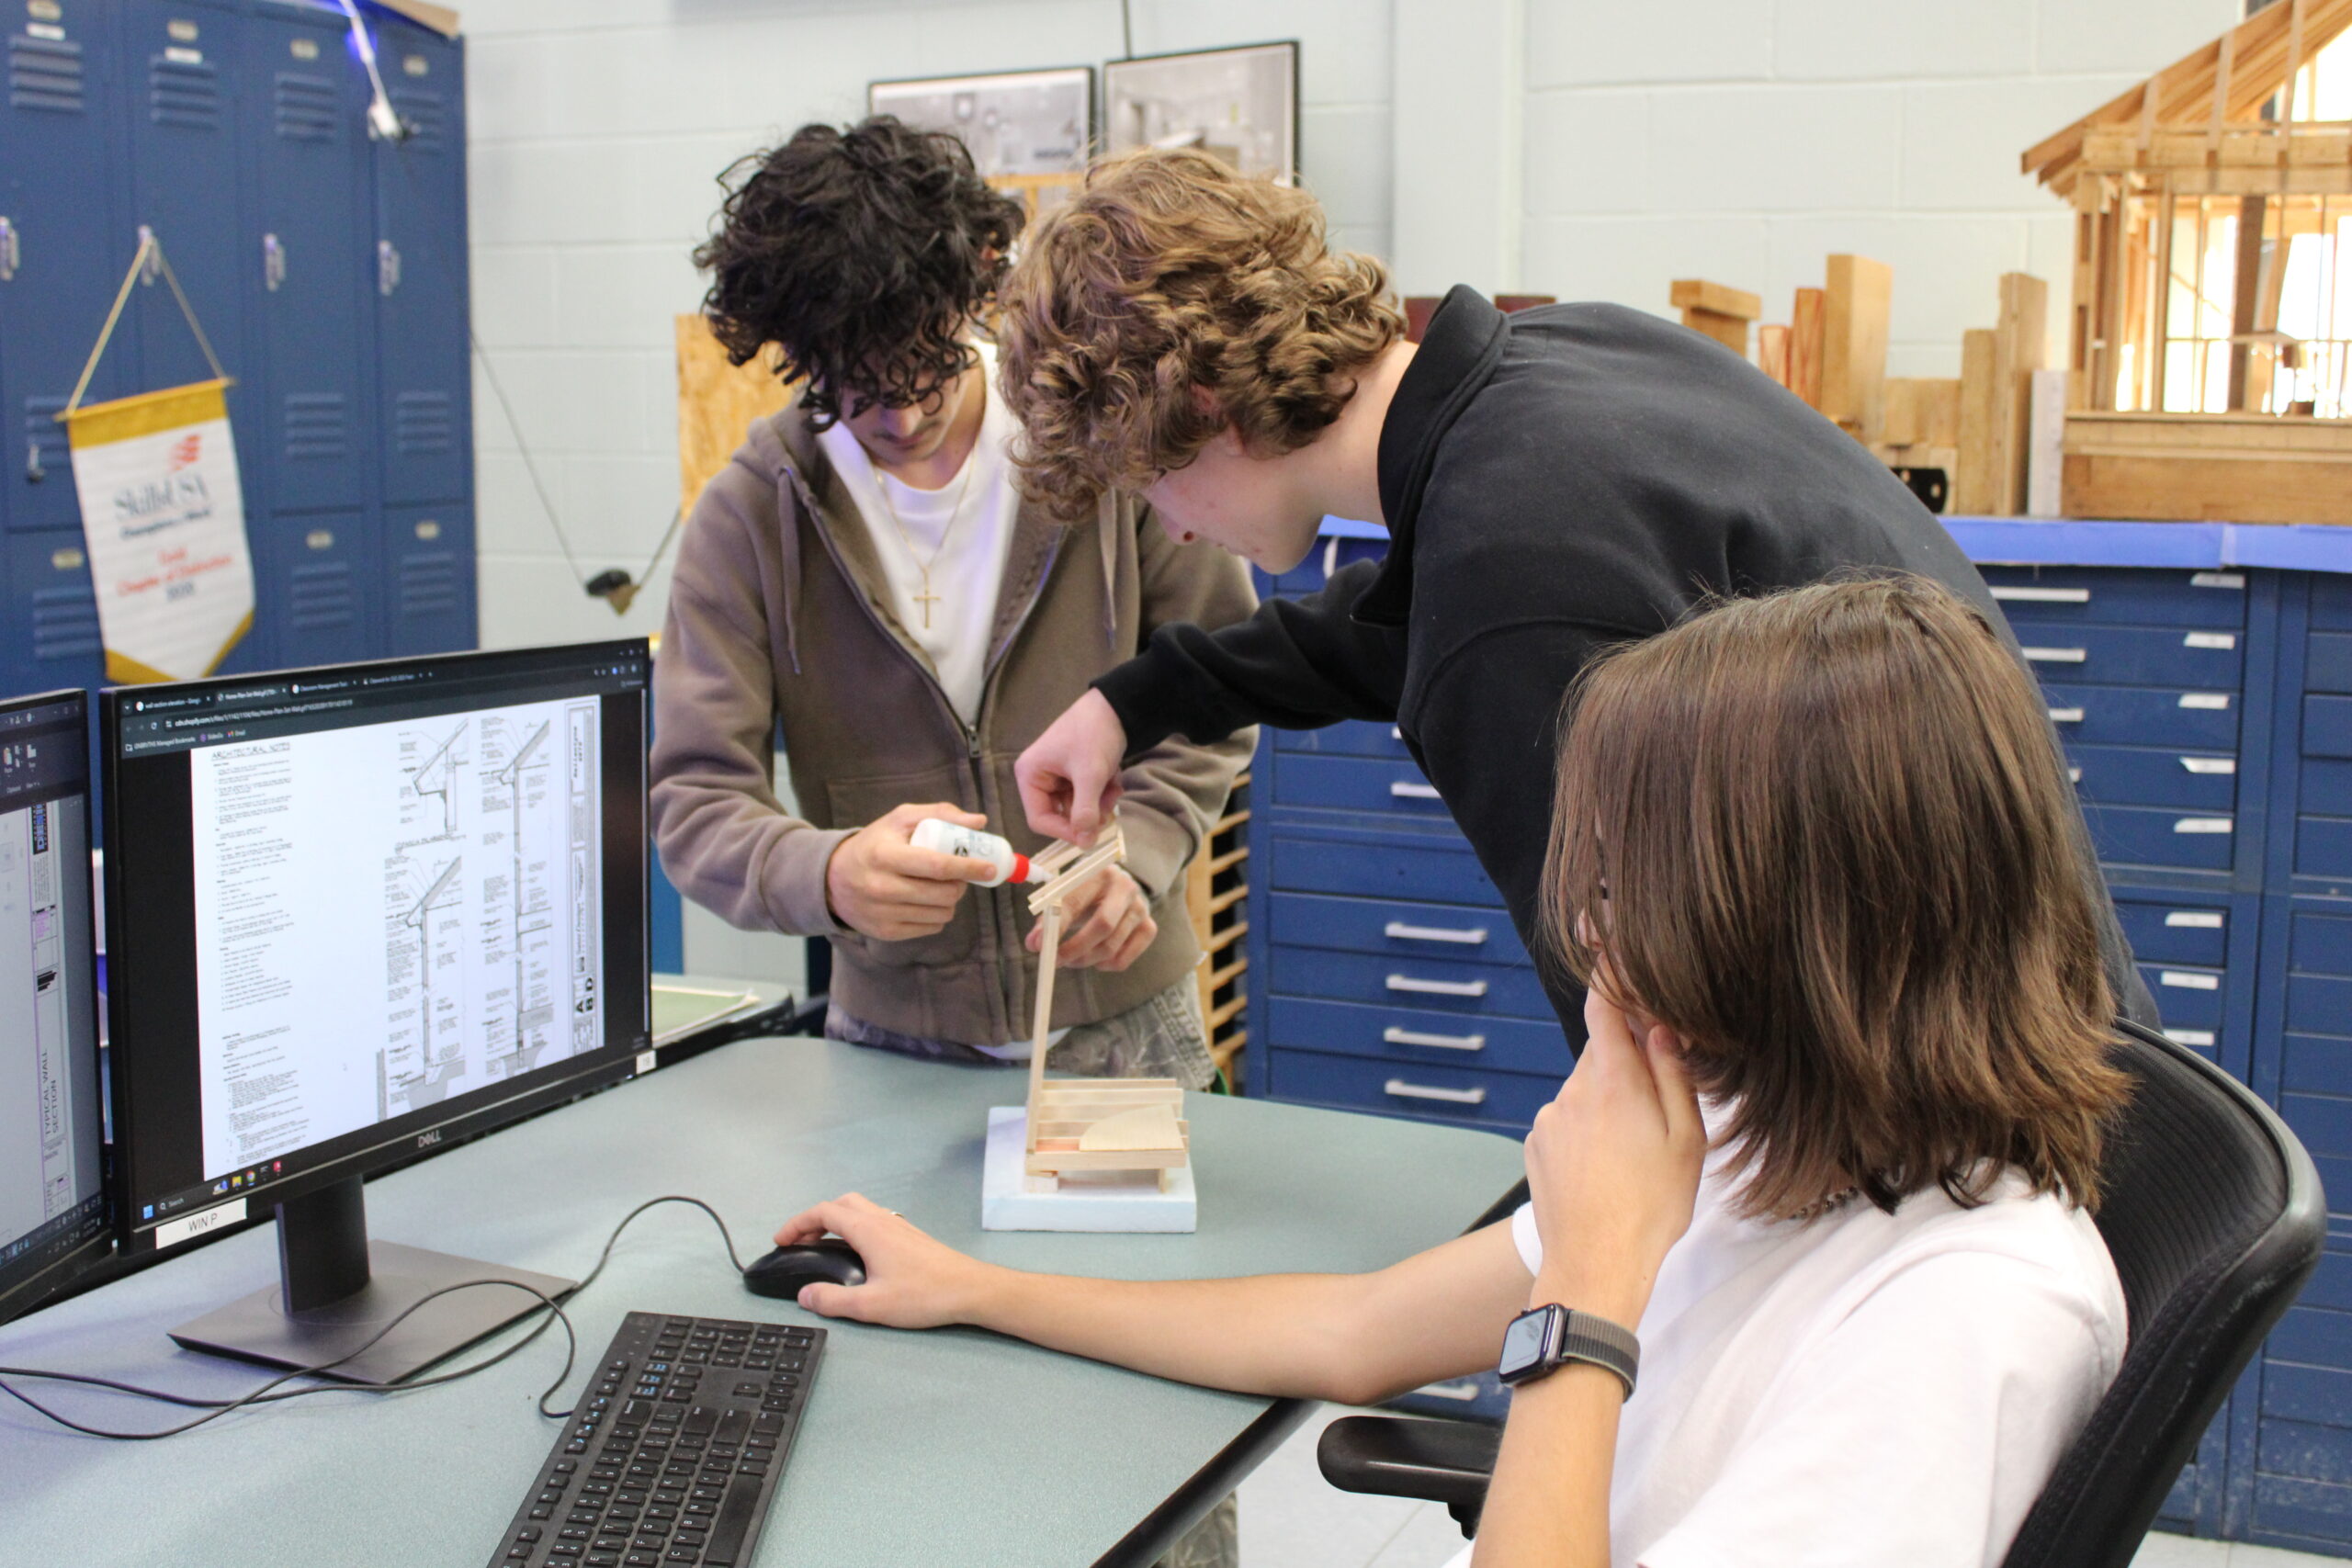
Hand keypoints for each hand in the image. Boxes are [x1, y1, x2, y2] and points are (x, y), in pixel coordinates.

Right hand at [770, 1192, 998, 1326]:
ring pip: (859, 1209)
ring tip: (823, 1247)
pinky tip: (857, 1253)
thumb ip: (833, 1301)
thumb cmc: (923, 1295)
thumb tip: (804, 1296)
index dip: (796, 1224)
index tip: (780, 1240)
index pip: (823, 1212)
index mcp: (868, 1230)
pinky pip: (874, 1219)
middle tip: (800, 1243)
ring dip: (835, 1220)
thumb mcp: (871, 1305)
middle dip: (814, 1219)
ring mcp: (899, 1225)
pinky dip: (854, 1227)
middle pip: (841, 1203)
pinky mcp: (911, 1236)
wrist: (970, 1289)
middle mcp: (883, 1220)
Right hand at [823, 802, 997, 940]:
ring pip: (941, 913)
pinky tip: (926, 900)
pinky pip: (931, 928)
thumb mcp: (901, 820)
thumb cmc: (876, 843)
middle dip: (962, 883)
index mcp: (885, 855)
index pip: (937, 866)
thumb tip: (979, 822)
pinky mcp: (885, 933)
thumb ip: (940, 814)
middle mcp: (881, 887)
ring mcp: (883, 914)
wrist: (833, 879)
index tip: (990, 867)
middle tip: (959, 874)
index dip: (968, 867)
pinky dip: (937, 914)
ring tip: (940, 886)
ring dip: (951, 900)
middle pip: (943, 893)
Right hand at [1016, 689, 1126, 844]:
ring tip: (1114, 788)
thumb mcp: (1089, 775)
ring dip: (1099, 804)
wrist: (1116, 707)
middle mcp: (1039, 777)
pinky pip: (1087, 797)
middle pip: (1060, 815)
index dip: (1063, 832)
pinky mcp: (1074, 775)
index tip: (1088, 838)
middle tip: (1108, 813)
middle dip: (1087, 815)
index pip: (1038, 818)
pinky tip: (1114, 779)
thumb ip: (1084, 810)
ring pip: (1077, 809)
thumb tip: (1084, 843)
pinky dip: (1102, 793)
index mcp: (1030, 775)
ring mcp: (1058, 777)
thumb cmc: (1094, 734)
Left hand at [1031, 865, 1155, 970]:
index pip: (1075, 902)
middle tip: (1057, 961)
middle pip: (1103, 925)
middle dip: (1075, 948)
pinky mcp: (1149, 926)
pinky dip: (1106, 965)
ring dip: (1085, 960)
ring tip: (1071, 959)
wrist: (1116, 885)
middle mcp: (1126, 887)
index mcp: (1099, 873)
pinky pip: (1125, 958)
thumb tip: (1034, 945)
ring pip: (1111, 946)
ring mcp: (1140, 908)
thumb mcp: (1066, 894)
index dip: (1055, 928)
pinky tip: (1096, 959)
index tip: (1038, 947)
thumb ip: (1049, 918)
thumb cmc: (1084, 890)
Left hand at [1523, 991, 1705, 1327]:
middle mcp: (1574, 1092)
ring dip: (1606, 1106)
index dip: (1609, 978)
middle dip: (1625, 1068)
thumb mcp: (1687, 1141)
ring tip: (1630, 1156)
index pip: (1604, 1009)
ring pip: (1583, 1092)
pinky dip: (1584, 1133)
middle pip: (1601, 1055)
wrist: (1595, 1265)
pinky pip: (1565, 1121)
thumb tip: (1661, 1028)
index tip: (1611, 951)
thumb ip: (1673, 1076)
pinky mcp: (1535, 1143)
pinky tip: (1603, 1170)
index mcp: (1616, 1084)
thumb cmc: (1652, 1208)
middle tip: (1654, 1112)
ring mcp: (1550, 1118)